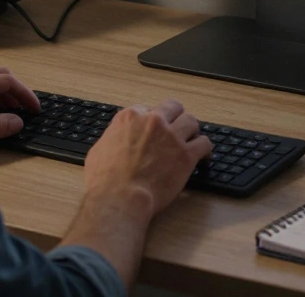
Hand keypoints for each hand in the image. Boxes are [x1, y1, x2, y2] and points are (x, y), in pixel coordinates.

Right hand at [83, 99, 212, 216]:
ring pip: (191, 121)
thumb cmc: (104, 179)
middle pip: (173, 107)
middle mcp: (153, 121)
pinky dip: (205, 150)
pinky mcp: (186, 154)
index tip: (154, 131)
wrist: (120, 197)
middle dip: (175, 117)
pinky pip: (204, 143)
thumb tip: (116, 139)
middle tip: (176, 129)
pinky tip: (203, 157)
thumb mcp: (99, 149)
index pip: (148, 109)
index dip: (152, 121)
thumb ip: (112, 138)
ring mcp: (171, 136)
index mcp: (130, 117)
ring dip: (191, 131)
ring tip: (191, 141)